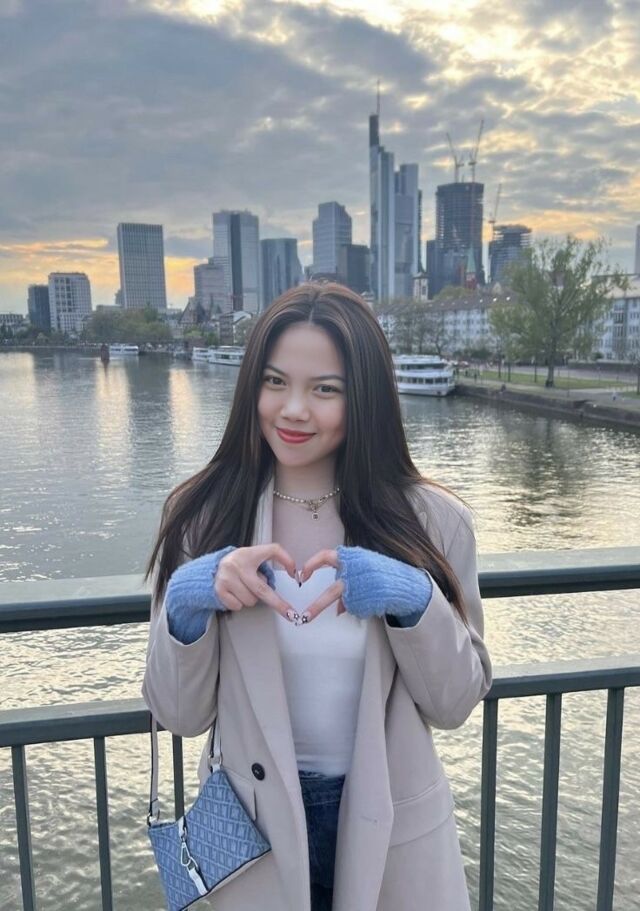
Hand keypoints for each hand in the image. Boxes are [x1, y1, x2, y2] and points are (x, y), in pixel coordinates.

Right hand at [215, 544, 297, 619]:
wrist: (215, 568)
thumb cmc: (242, 563)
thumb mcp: (257, 555)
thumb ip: (277, 558)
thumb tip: (293, 573)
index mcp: (249, 554)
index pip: (273, 552)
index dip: (286, 562)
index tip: (296, 576)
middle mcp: (237, 565)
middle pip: (262, 590)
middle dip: (278, 604)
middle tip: (289, 614)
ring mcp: (226, 578)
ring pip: (251, 600)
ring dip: (252, 598)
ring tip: (246, 587)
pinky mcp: (219, 590)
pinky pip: (238, 606)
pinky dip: (240, 602)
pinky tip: (237, 592)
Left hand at [298, 545, 431, 624]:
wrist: (406, 583)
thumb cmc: (381, 571)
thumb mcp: (363, 567)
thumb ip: (346, 576)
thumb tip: (337, 606)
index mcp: (352, 558)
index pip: (325, 557)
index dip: (311, 565)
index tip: (301, 575)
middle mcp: (355, 574)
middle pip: (332, 592)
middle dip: (317, 606)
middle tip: (304, 616)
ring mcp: (362, 591)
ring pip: (344, 603)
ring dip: (339, 607)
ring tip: (318, 616)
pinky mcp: (371, 603)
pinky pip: (355, 608)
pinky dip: (358, 607)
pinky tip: (369, 601)